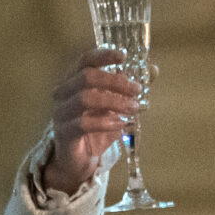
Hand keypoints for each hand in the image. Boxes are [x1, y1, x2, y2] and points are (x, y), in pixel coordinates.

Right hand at [41, 46, 143, 195]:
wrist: (78, 159)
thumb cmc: (96, 127)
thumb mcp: (115, 106)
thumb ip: (131, 88)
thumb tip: (153, 69)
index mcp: (74, 81)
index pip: (85, 60)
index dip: (103, 55)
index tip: (124, 56)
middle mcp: (63, 93)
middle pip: (86, 77)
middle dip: (115, 81)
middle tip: (137, 89)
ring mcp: (61, 112)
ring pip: (85, 98)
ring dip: (114, 101)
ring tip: (134, 108)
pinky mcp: (65, 132)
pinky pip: (84, 123)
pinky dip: (105, 122)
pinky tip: (121, 125)